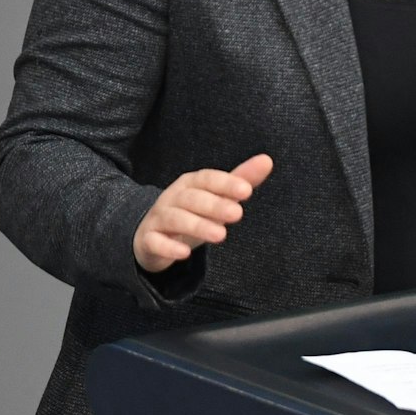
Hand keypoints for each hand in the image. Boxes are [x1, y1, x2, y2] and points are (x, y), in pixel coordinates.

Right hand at [133, 154, 273, 273]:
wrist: (150, 235)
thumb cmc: (191, 213)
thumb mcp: (216, 197)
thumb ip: (240, 180)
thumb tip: (266, 160)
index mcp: (190, 184)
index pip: (207, 179)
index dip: (225, 183)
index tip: (246, 190)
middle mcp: (173, 197)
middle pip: (192, 198)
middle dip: (214, 205)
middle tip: (237, 214)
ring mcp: (158, 218)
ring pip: (175, 219)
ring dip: (197, 226)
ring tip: (220, 235)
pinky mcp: (148, 240)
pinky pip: (155, 242)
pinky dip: (168, 247)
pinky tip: (184, 254)